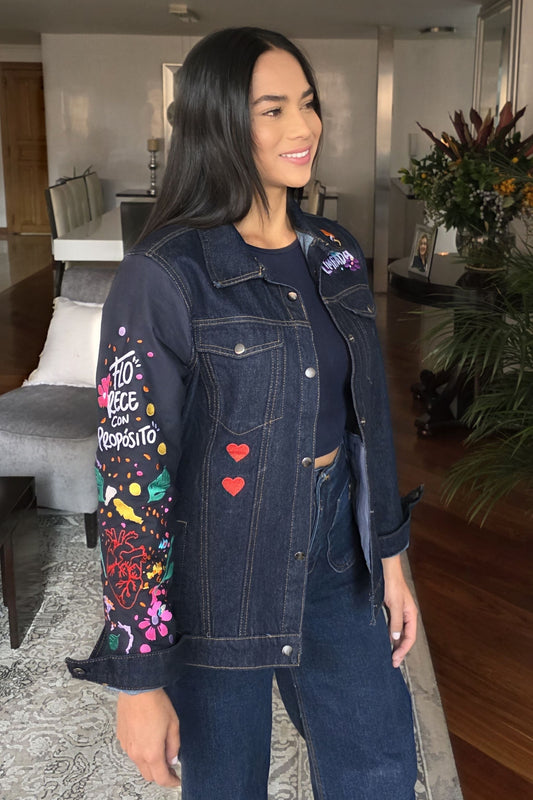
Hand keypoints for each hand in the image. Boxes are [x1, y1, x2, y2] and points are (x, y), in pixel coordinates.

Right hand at [116, 688, 180, 786]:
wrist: (137, 688)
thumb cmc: (155, 703)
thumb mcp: (173, 724)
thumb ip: (174, 746)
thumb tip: (172, 759)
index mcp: (151, 753)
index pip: (161, 778)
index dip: (171, 782)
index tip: (176, 780)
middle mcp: (136, 753)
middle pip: (148, 775)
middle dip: (160, 775)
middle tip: (170, 767)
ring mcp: (127, 746)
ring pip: (139, 764)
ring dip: (150, 763)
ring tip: (160, 751)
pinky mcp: (121, 737)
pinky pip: (132, 752)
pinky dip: (140, 752)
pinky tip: (147, 740)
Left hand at [382, 554, 417, 668]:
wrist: (386, 570)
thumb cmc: (392, 585)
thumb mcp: (394, 605)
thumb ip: (395, 622)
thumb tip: (395, 639)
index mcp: (411, 614)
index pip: (410, 637)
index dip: (403, 649)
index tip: (395, 659)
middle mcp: (407, 615)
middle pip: (406, 637)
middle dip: (400, 650)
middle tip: (393, 663)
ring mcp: (399, 612)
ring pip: (399, 633)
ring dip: (396, 644)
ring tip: (390, 656)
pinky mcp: (392, 609)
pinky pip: (393, 626)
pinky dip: (391, 635)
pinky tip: (386, 641)